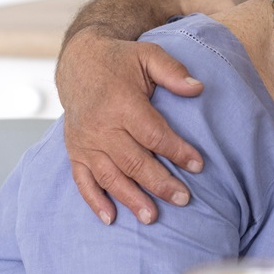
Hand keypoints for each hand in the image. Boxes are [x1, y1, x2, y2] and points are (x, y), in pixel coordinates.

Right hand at [57, 30, 203, 224]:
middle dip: (159, 183)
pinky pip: (83, 181)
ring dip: (131, 198)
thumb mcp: (148, 55)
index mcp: (121, 102)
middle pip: (133, 160)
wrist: (78, 63)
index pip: (153, 133)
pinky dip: (95, 201)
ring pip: (110, 176)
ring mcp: (85, 142)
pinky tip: (111, 218)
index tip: (198, 165)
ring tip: (152, 217)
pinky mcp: (75, 152)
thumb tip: (198, 88)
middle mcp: (100, 125)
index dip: (176, 151)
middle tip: (183, 199)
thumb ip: (173, 71)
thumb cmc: (119, 62)